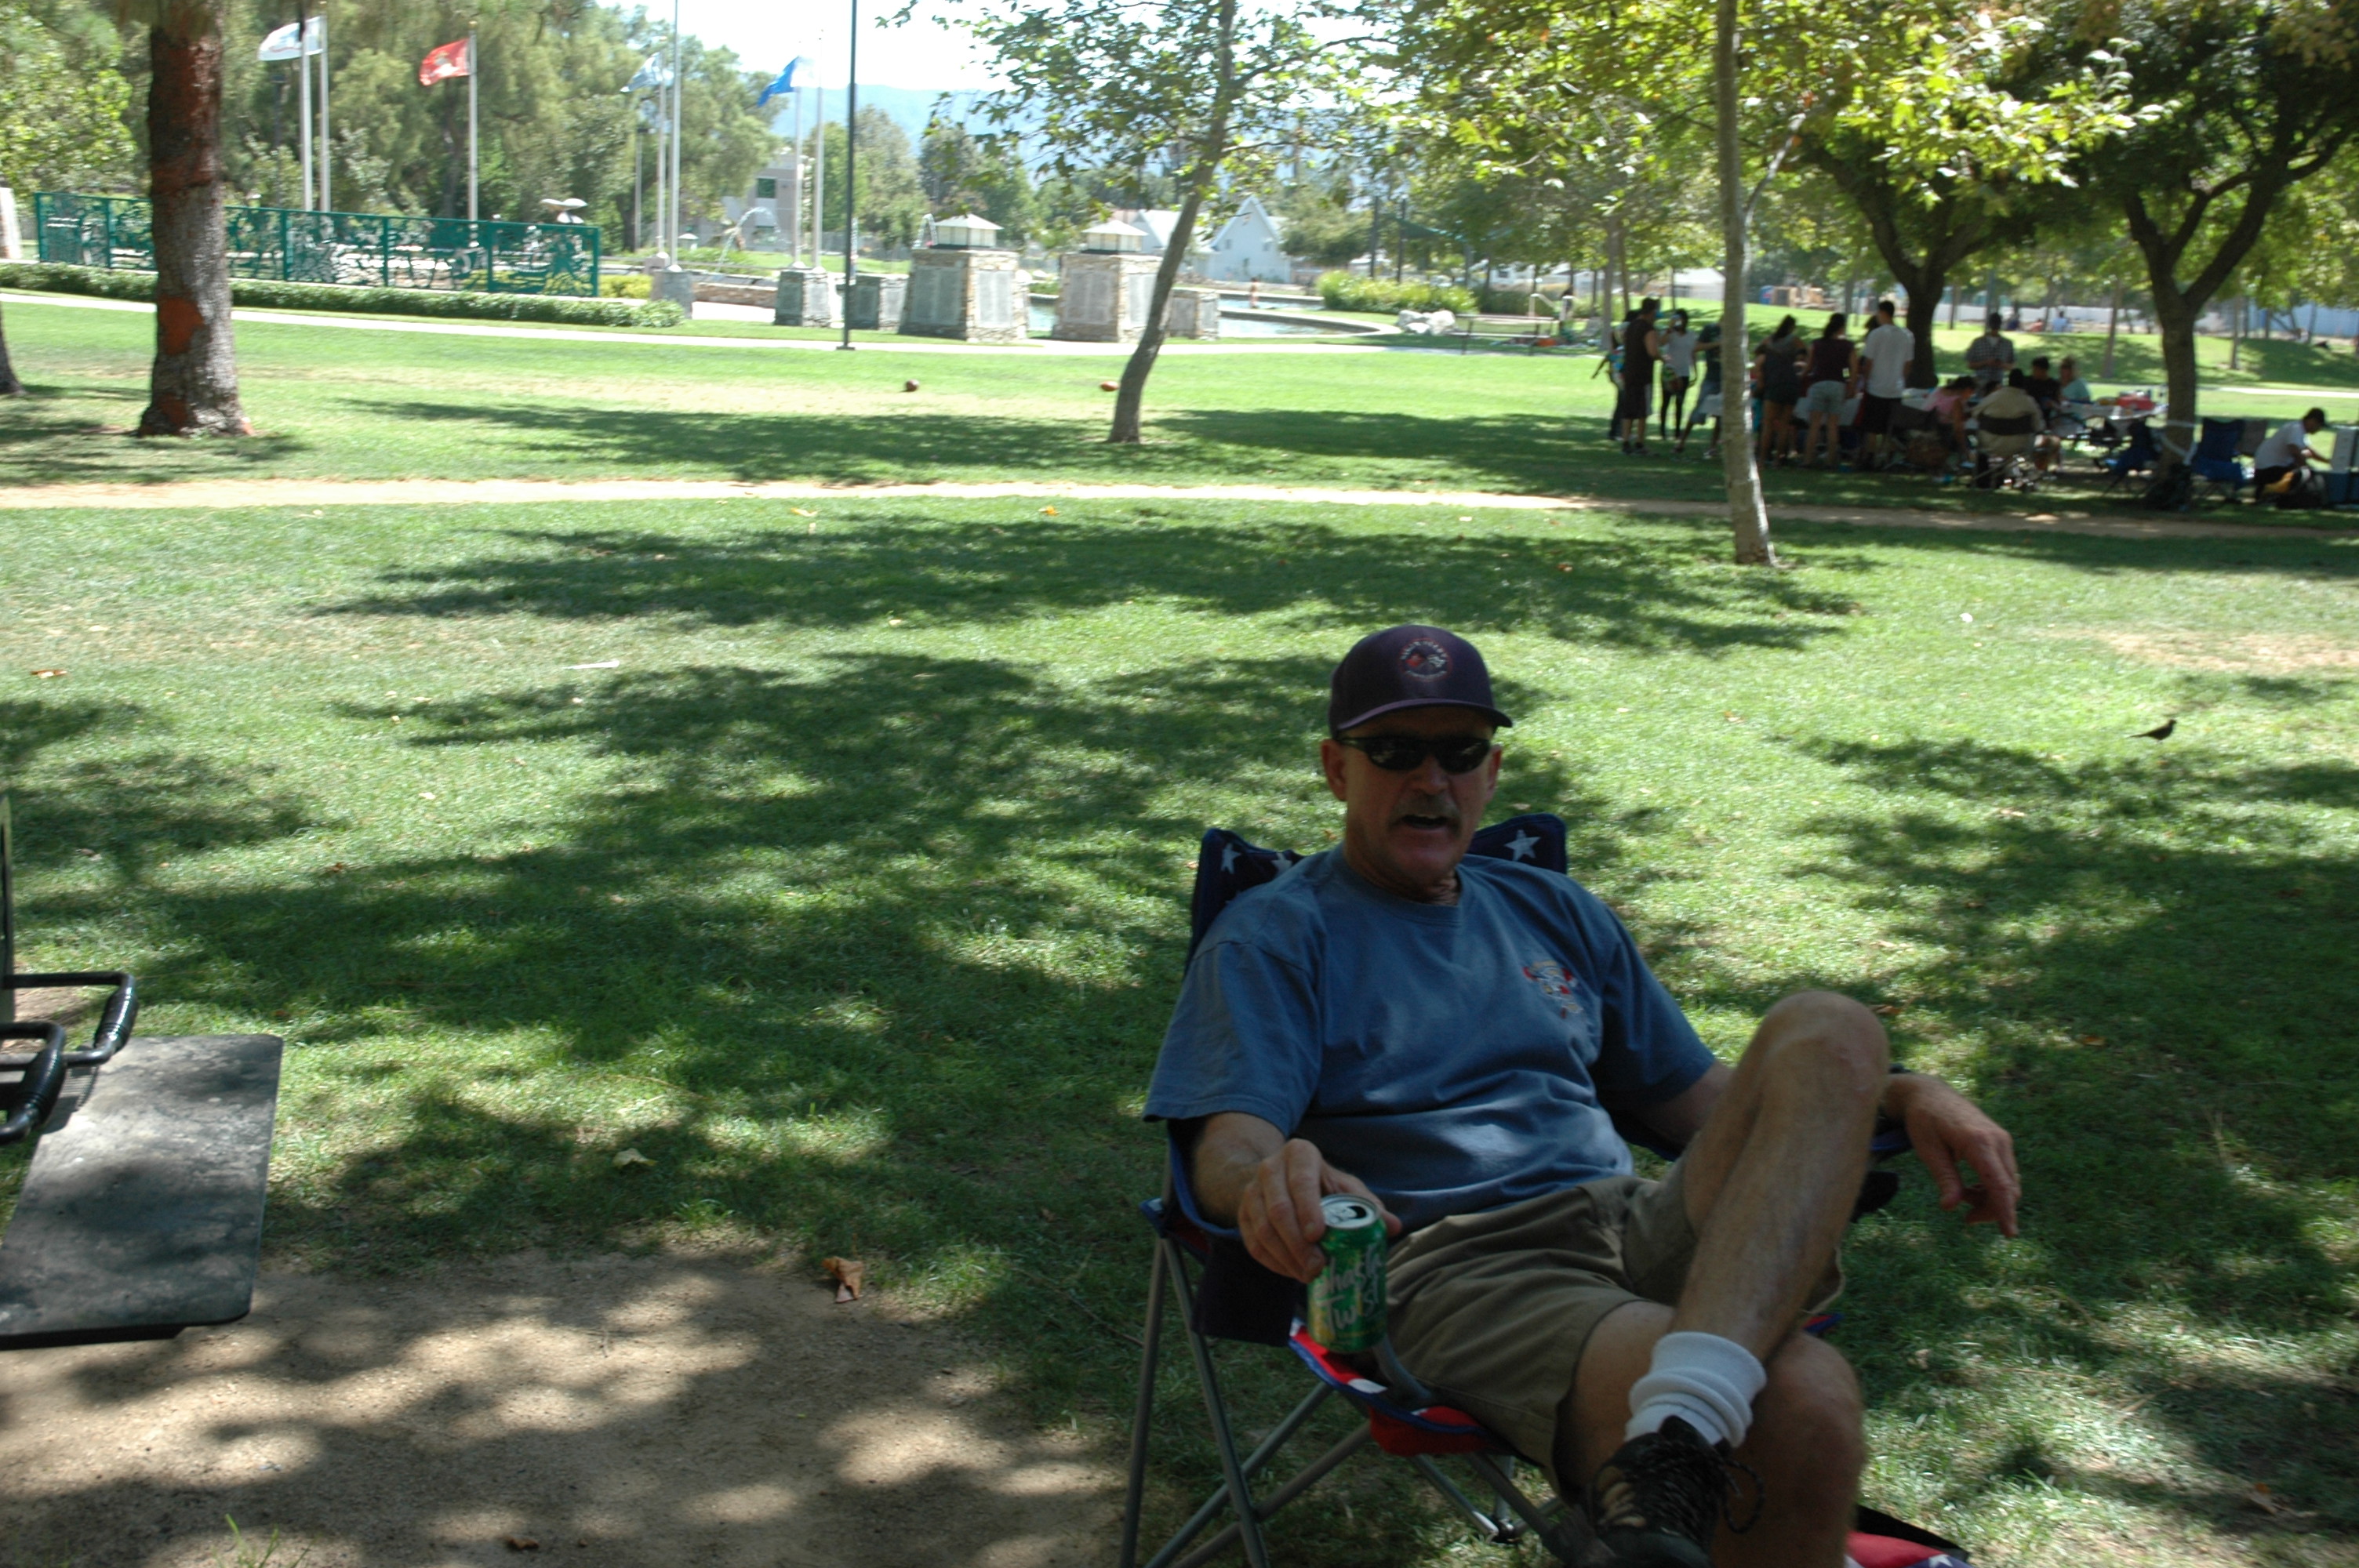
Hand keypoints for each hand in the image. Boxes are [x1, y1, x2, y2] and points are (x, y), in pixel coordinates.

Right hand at [1236, 1138, 1401, 1282]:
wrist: (1280, 1179)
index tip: (1319, 1235)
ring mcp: (1251, 1191)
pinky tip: (1292, 1272)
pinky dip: (1273, 1262)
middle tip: (1317, 1268)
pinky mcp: (1242, 1214)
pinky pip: (1253, 1243)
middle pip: (1278, 1208)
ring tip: (1308, 1275)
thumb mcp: (1344, 1187)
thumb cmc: (1322, 1185)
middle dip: (1298, 1243)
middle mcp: (1270, 1168)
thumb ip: (1367, 1205)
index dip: (1308, 1208)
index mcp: (1299, 1154)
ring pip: (1262, 1229)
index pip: (1301, 1181)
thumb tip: (1394, 1227)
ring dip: (1286, 1257)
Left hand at [1888, 1074, 2020, 1236]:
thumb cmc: (1924, 1120)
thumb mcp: (1928, 1150)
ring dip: (1990, 1199)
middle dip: (1992, 1209)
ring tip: (1962, 1199)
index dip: (2004, 1211)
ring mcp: (2002, 1140)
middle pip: (2007, 1189)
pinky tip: (1970, 1189)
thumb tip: (1951, 1207)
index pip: (1999, 1184)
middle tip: (1966, 1218)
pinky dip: (1991, 1188)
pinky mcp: (2000, 1142)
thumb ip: (1944, 1178)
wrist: (1929, 1093)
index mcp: (1979, 1142)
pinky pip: (2004, 1173)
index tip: (2009, 1234)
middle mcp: (1998, 1140)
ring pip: (2008, 1183)